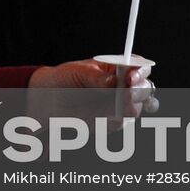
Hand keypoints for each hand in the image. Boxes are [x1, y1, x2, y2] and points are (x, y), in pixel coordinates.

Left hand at [28, 59, 155, 119]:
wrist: (45, 98)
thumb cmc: (63, 78)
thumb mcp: (78, 72)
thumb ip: (97, 78)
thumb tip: (115, 81)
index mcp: (116, 68)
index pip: (138, 66)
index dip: (140, 71)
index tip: (131, 77)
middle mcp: (122, 86)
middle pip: (144, 89)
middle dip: (138, 91)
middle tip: (127, 92)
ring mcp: (117, 105)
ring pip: (135, 109)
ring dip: (129, 107)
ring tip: (116, 105)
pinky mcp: (109, 121)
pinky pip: (120, 124)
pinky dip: (115, 121)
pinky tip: (104, 117)